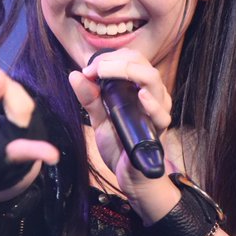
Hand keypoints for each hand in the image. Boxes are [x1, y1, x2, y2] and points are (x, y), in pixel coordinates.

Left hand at [69, 48, 178, 220]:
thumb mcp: (99, 120)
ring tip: (107, 72)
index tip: (87, 70)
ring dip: (129, 72)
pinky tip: (141, 97)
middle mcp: (151, 95)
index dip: (108, 59)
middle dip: (117, 61)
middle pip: (142, 64)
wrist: (131, 177)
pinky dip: (152, 103)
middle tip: (95, 69)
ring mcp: (157, 111)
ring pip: (153, 81)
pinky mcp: (159, 130)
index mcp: (137, 89)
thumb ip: (89, 99)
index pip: (130, 59)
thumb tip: (75, 74)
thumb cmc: (119, 144)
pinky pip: (160, 114)